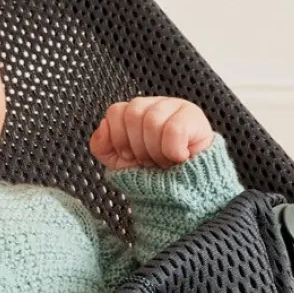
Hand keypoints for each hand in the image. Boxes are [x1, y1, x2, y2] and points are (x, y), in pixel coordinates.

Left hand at [89, 97, 213, 170]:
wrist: (184, 187)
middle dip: (138, 147)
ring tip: (164, 161)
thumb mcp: (118, 162)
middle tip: (149, 161)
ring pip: (153, 121)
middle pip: (133, 115)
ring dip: (156, 151)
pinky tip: (178, 157)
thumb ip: (101, 145)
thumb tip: (103, 126)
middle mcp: (152, 105)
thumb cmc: (152, 172)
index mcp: (133, 112)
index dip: (119, 138)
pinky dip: (172, 150)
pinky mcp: (192, 115)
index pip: (115, 111)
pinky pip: (174, 129)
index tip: (129, 156)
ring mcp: (174, 106)